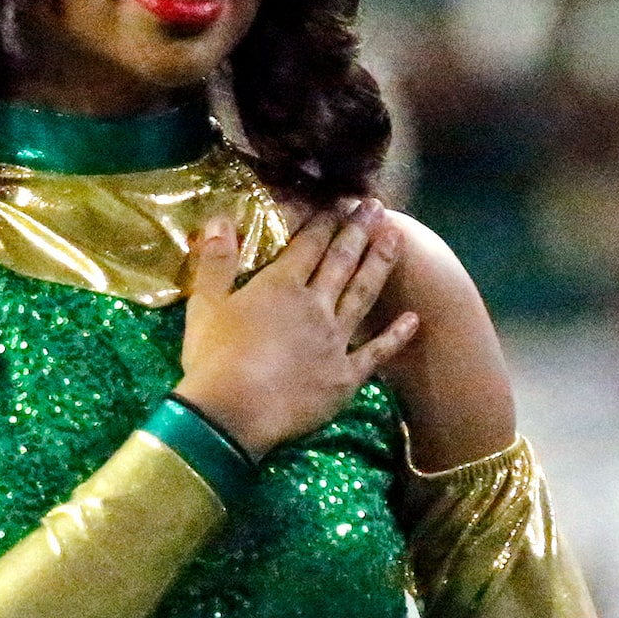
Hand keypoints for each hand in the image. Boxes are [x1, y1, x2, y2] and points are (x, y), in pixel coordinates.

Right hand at [175, 199, 420, 457]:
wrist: (233, 414)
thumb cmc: (213, 360)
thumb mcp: (205, 305)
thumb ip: (216, 260)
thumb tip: (220, 218)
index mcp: (280, 287)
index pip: (309, 245)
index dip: (325, 222)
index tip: (340, 202)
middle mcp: (315, 305)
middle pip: (342, 261)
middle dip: (359, 231)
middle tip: (377, 207)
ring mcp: (335, 340)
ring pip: (363, 294)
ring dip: (381, 264)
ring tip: (397, 238)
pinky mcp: (346, 375)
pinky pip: (376, 352)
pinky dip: (396, 336)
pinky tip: (413, 319)